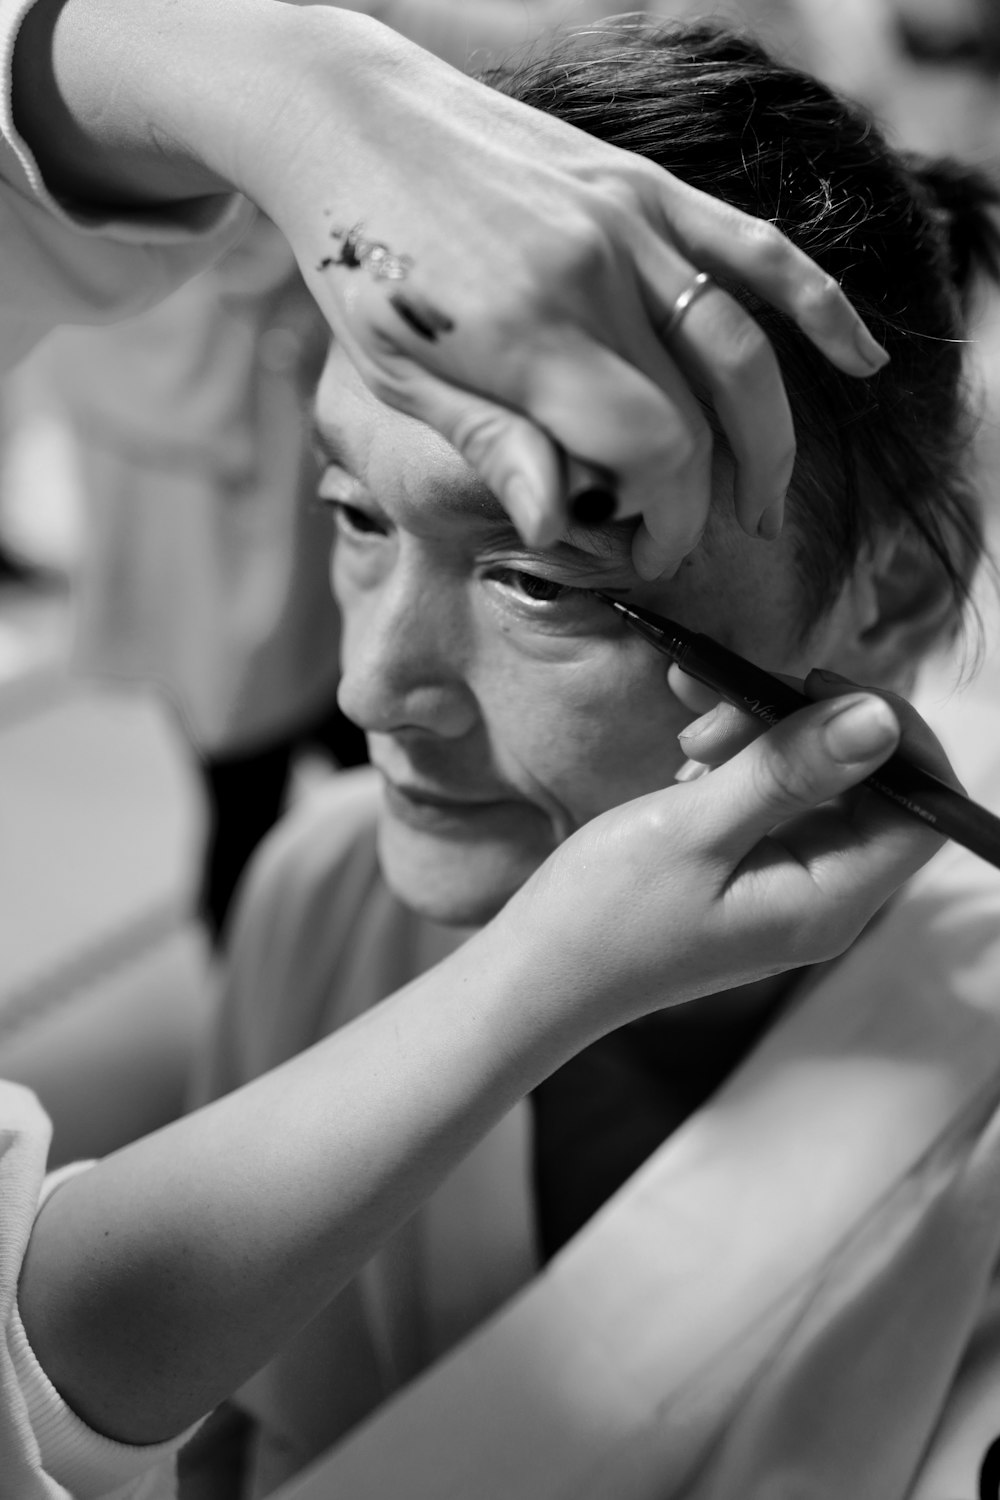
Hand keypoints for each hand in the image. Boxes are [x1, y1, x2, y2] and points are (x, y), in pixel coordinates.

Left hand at [244, 10, 888, 578]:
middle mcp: (594, 276)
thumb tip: (559, 528)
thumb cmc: (361, 263)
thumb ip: (490, 447)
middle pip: (699, 416)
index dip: (664, 519)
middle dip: (703, 498)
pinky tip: (862, 357)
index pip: (652, 454)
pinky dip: (817, 302)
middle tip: (683, 542)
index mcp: (529, 336)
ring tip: (764, 503)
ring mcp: (627, 221)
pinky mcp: (640, 186)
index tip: (642, 553)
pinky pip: (751, 246)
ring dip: (768, 438)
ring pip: (741, 347)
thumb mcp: (397, 375)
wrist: (349, 121)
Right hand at [503, 686, 946, 1030]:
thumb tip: (880, 719)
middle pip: (871, 786)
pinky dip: (738, 762)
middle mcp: (824, 898)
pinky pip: (774, 798)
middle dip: (807, 726)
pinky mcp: (751, 871)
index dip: (893, 738)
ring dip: (763, 736)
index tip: (816, 688)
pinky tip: (687, 758)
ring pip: (817, 782)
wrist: (536, 974)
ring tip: (692, 732)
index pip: (923, 809)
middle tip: (725, 707)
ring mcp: (788, 886)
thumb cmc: (604, 915)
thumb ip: (791, 772)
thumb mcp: (696, 829)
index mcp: (830, 902)